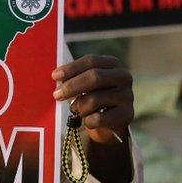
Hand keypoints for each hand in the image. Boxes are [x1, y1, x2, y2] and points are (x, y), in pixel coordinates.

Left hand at [53, 55, 134, 182]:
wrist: (109, 121)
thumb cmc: (92, 95)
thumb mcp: (84, 83)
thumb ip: (72, 77)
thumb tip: (57, 78)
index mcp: (112, 63)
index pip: (91, 61)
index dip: (72, 68)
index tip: (54, 76)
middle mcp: (124, 77)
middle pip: (95, 77)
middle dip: (72, 86)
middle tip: (56, 95)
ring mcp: (128, 96)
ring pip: (95, 99)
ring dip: (79, 106)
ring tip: (76, 109)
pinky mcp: (128, 115)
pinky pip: (100, 118)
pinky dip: (87, 121)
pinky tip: (87, 120)